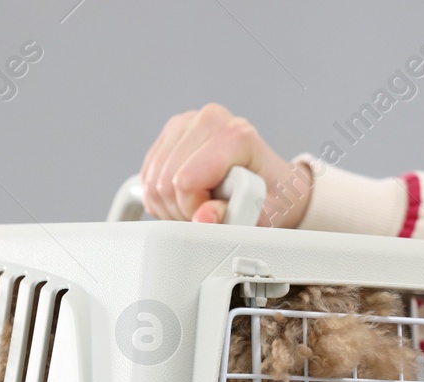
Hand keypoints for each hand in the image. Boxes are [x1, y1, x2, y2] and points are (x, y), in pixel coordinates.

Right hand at [139, 103, 312, 227]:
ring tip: (200, 206)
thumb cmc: (272, 199)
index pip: (186, 181)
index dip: (194, 209)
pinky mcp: (172, 132)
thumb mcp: (263, 217)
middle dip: (182, 209)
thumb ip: (234, 219)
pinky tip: (186, 197)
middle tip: (208, 214)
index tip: (215, 214)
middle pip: (165, 181)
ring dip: (170, 205)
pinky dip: (161, 196)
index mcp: (236, 135)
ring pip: (152, 180)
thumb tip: (202, 218)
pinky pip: (147, 175)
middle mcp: (209, 119)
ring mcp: (187, 122)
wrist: (275, 184)